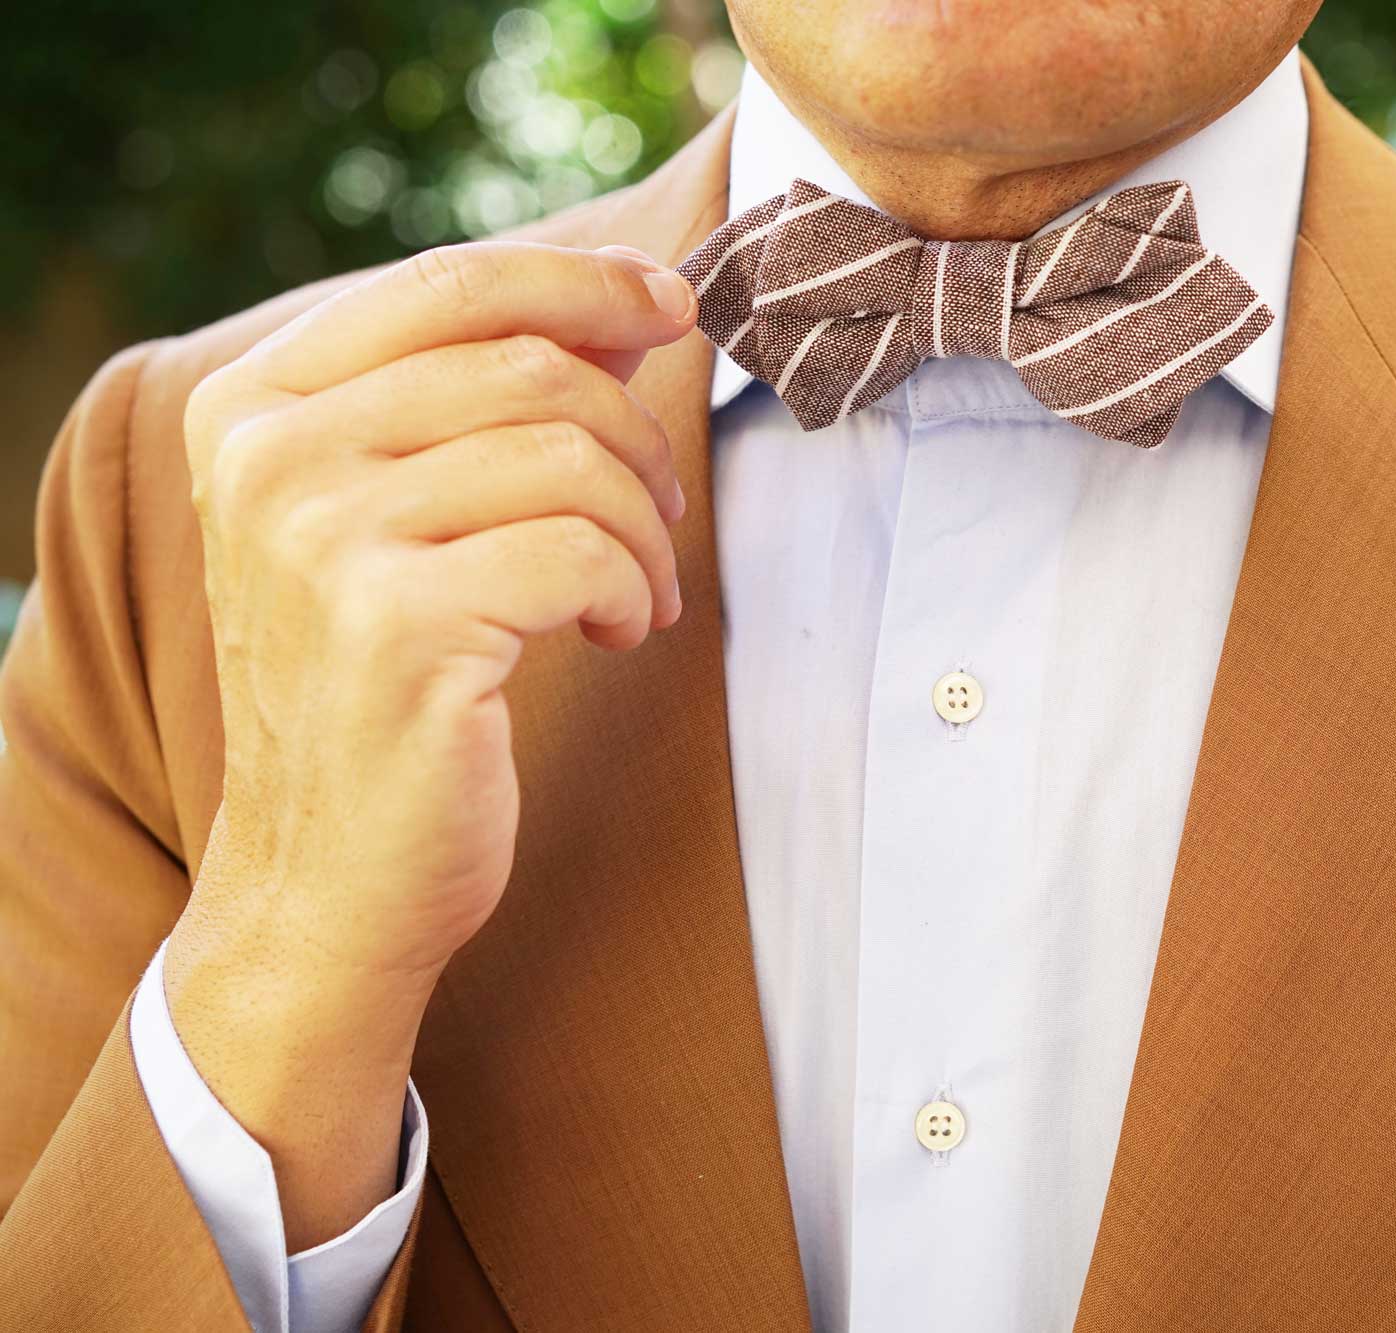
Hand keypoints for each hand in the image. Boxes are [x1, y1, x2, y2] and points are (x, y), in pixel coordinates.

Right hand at [164, 240, 698, 1247]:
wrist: (325, 878)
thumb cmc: (381, 689)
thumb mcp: (396, 519)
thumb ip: (475, 403)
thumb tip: (627, 307)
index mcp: (255, 406)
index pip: (449, 283)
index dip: (582, 281)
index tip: (670, 304)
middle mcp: (271, 457)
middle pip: (529, 365)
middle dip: (634, 434)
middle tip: (659, 510)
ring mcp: (322, 540)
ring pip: (570, 455)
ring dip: (642, 526)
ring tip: (635, 589)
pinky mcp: (397, 627)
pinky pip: (583, 551)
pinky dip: (632, 589)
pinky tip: (618, 632)